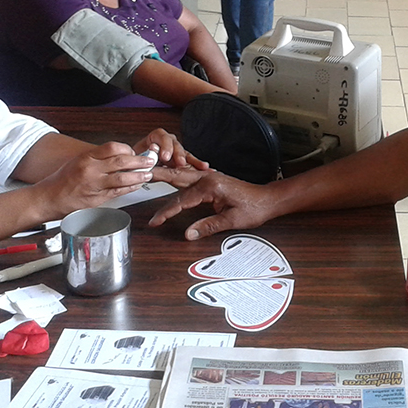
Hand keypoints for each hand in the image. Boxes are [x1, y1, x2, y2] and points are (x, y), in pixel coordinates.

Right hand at [34, 145, 156, 215]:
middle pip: (121, 161)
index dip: (127, 149)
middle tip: (150, 160)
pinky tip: (137, 185)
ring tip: (148, 174)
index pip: (112, 147)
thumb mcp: (78, 161)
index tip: (134, 151)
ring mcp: (94, 186)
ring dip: (138, 176)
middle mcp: (91, 170)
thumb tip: (119, 156)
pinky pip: (118, 192)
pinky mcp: (97, 200)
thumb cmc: (63, 179)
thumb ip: (97, 159)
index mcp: (86, 158)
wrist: (48, 198)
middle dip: (139, 161)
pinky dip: (130, 188)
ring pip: (122, 178)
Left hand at [133, 128, 208, 169]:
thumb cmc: (137, 160)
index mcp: (155, 137)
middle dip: (179, 154)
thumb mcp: (136, 157)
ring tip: (201, 166)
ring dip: (193, 160)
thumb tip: (145, 158)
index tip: (164, 156)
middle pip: (175, 144)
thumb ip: (141, 157)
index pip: (162, 136)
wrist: (138, 165)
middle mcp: (167, 142)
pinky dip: (198, 165)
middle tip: (179, 163)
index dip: (165, 146)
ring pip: (185, 153)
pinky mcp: (182, 159)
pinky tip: (206, 168)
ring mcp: (176, 150)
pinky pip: (191, 162)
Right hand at [148, 172, 277, 239]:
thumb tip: (188, 234)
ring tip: (147, 174)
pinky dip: (176, 178)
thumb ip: (209, 226)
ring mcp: (210, 177)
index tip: (155, 221)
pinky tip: (168, 178)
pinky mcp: (211, 180)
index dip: (167, 212)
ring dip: (165, 175)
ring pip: (182, 175)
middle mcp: (208, 178)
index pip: (182, 200)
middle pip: (177, 178)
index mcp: (211, 186)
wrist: (268, 199)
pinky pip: (189, 178)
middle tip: (139, 176)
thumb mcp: (233, 220)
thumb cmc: (254, 208)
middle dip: (157, 178)